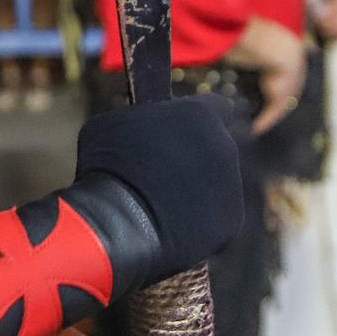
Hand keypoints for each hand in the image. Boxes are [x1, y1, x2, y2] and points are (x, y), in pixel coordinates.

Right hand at [76, 95, 241, 277]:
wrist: (117, 224)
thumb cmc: (106, 168)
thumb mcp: (112, 125)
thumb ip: (142, 121)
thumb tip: (143, 130)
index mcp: (199, 114)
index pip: (217, 107)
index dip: (197, 120)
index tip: (181, 131)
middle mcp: (223, 146)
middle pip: (216, 149)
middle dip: (195, 158)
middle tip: (161, 174)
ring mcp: (230, 186)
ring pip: (216, 186)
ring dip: (194, 192)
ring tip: (157, 207)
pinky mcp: (230, 223)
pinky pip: (213, 219)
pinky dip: (195, 224)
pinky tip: (166, 228)